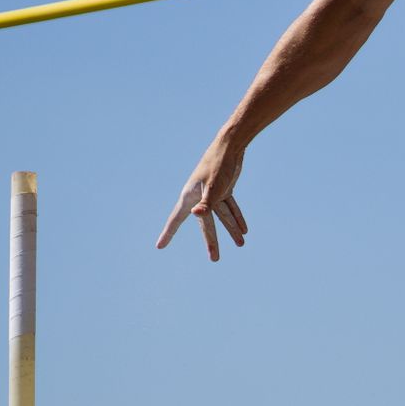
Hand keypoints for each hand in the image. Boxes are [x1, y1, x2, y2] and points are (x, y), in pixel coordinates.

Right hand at [155, 134, 249, 261]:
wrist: (231, 146)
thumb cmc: (218, 165)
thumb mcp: (213, 186)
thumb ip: (206, 202)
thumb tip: (197, 214)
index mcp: (190, 197)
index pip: (176, 219)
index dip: (168, 233)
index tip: (159, 246)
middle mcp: (199, 197)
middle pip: (206, 224)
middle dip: (212, 241)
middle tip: (215, 259)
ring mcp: (212, 194)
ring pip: (222, 216)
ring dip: (232, 229)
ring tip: (241, 244)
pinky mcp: (224, 189)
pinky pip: (230, 207)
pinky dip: (237, 217)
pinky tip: (244, 229)